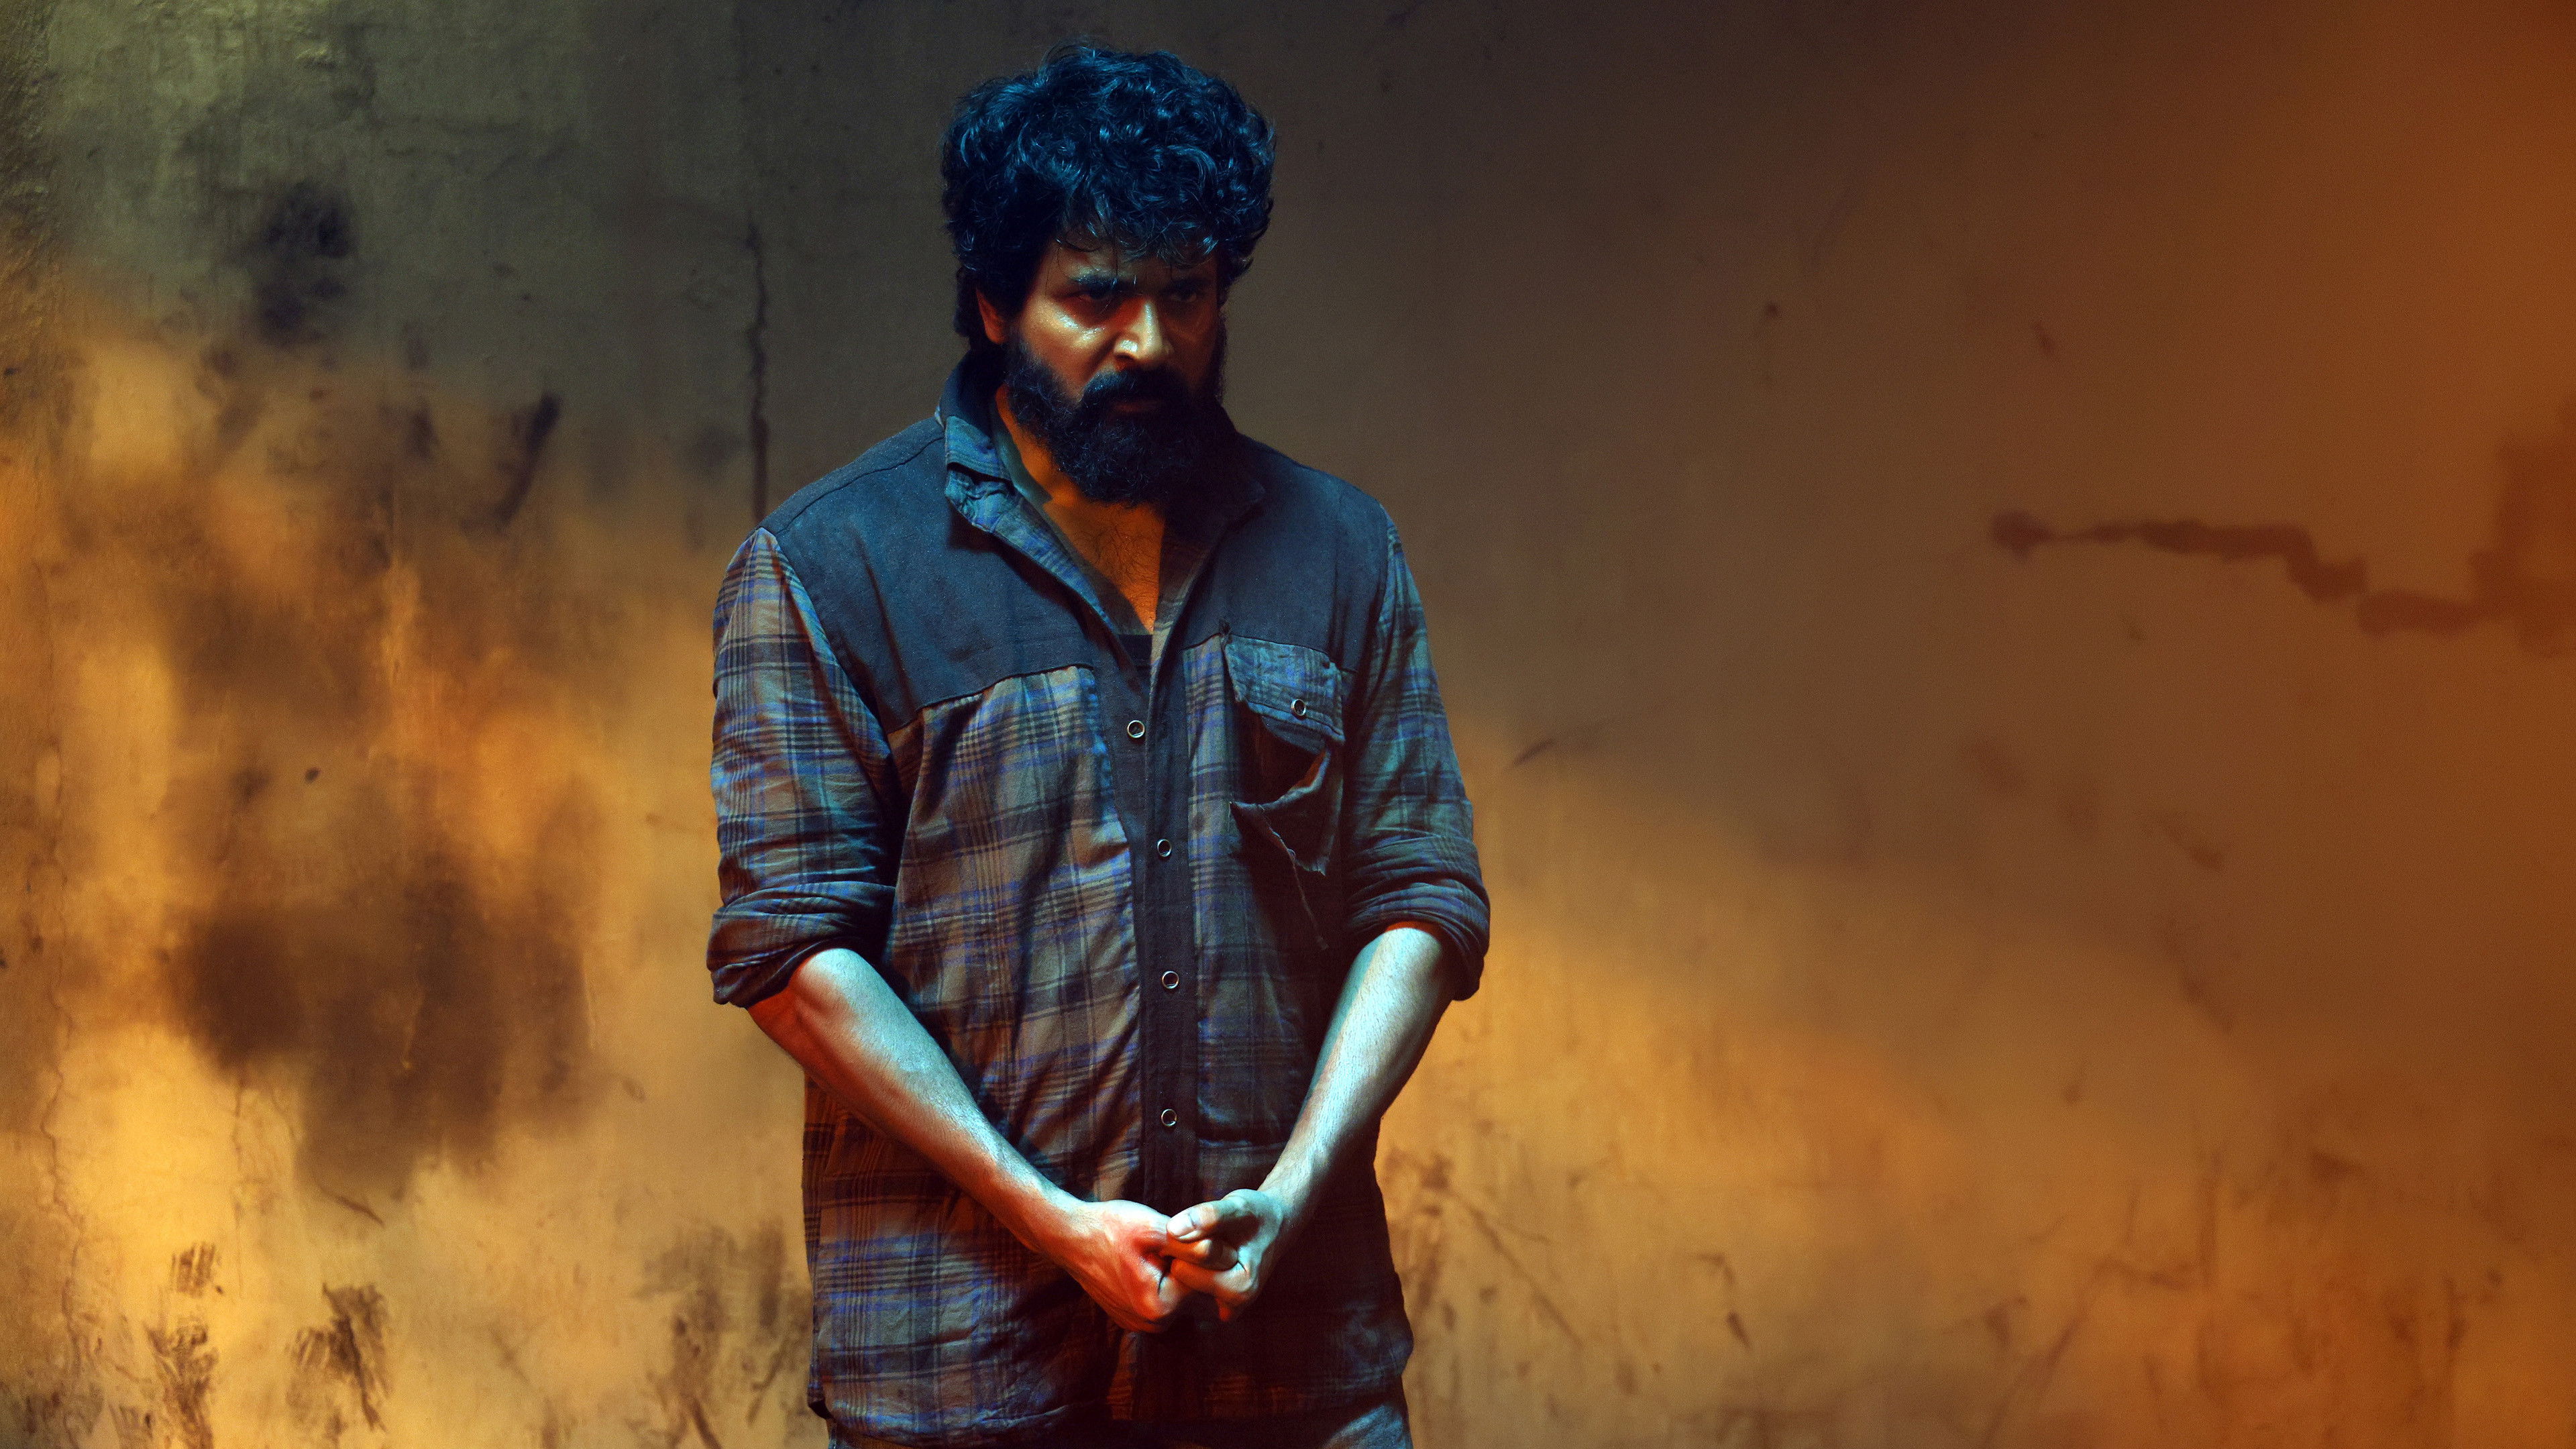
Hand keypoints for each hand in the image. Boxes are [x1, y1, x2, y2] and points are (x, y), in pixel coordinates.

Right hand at [1034, 1197, 1193, 1333]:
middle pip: (1190, 1290)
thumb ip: (1190, 1245)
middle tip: (1165, 1240)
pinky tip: (1142, 1260)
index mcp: (1160, 1308)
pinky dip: (1158, 1279)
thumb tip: (1223, 1254)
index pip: (1202, 1280)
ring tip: (1152, 1249)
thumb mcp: (1153, 1229)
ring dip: (1172, 1271)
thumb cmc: (1110, 1228)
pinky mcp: (1130, 1316)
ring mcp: (1139, 1323)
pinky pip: (1158, 1298)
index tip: (1184, 1236)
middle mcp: (1151, 1325)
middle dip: (1186, 1265)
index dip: (1200, 1253)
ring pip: (1175, 1294)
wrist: (1069, 1236)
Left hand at [1162, 1188, 1291, 1321]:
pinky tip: (1205, 1260)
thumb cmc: (1256, 1214)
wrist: (1274, 1227)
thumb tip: (1173, 1229)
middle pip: (1179, 1282)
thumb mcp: (1238, 1206)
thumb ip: (1209, 1216)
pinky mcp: (1215, 1310)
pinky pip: (1184, 1292)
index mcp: (1240, 1289)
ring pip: (1179, 1287)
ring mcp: (1222, 1312)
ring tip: (1207, 1246)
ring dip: (1185, 1263)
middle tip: (1205, 1237)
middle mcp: (1232, 1308)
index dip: (1184, 1243)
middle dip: (1183, 1256)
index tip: (1201, 1229)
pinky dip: (1189, 1273)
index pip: (1181, 1269)